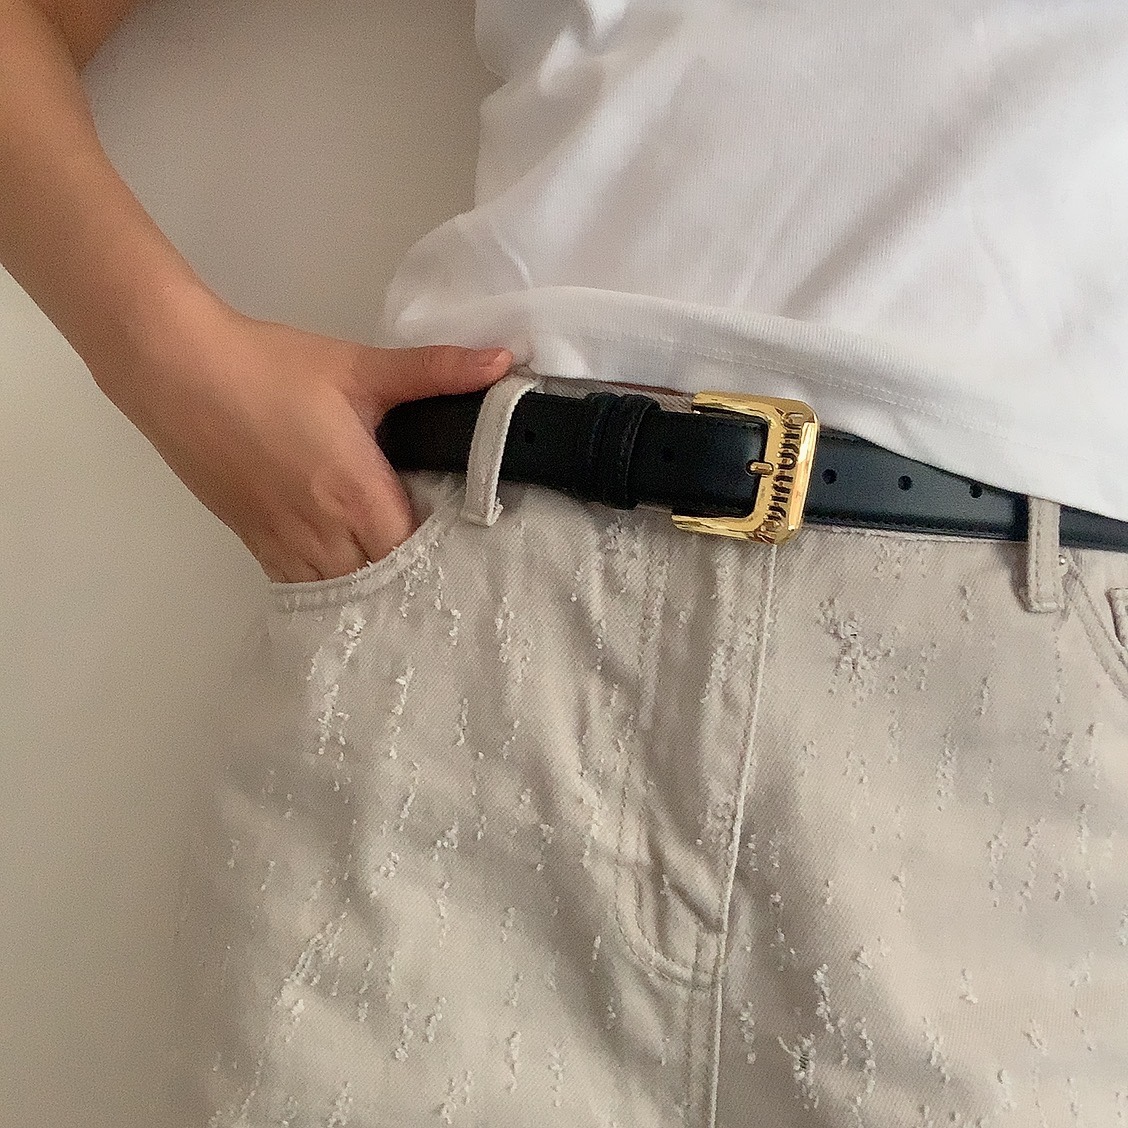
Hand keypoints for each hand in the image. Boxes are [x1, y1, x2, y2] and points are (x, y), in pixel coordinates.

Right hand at [95, 301, 512, 582]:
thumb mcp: (360, 367)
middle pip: (383, 583)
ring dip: (372, 589)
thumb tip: (504, 361)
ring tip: (404, 580)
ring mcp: (287, 544)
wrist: (179, 369)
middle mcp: (325, 532)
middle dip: (413, 579)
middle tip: (445, 567)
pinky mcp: (256, 543)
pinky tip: (350, 575)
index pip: (417, 554)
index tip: (471, 549)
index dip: (445, 557)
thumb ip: (435, 371)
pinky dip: (331, 587)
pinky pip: (303, 586)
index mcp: (358, 494)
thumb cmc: (272, 367)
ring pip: (342, 594)